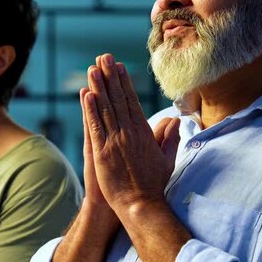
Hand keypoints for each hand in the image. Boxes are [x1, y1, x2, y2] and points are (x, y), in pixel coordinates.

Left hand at [84, 54, 179, 209]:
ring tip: (93, 68)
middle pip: (118, 99)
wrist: (141, 204)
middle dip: (110, 77)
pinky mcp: (102, 152)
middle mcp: (129, 133)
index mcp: (143, 132)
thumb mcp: (166, 158)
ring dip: (99, 87)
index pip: (132, 101)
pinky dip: (90, 110)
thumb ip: (169, 137)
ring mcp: (115, 141)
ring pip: (105, 109)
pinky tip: (87, 95)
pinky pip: (95, 126)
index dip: (124, 82)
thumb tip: (174, 120)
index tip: (118, 67)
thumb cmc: (154, 184)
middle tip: (104, 57)